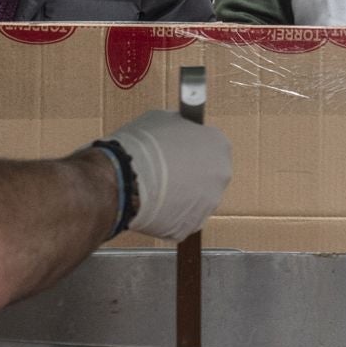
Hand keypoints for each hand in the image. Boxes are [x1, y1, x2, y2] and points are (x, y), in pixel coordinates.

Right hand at [97, 108, 234, 240]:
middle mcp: (221, 176)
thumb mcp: (162, 119)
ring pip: (194, 199)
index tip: (178, 150)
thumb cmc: (142, 146)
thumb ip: (180, 126)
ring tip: (153, 189)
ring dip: (179, 195)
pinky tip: (150, 205)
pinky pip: (180, 219)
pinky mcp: (190, 227)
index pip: (211, 146)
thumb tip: (178, 128)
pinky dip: (167, 215)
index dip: (192, 148)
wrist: (124, 179)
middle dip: (188, 174)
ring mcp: (208, 204)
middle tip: (164, 171)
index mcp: (218, 145)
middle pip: (207, 175)